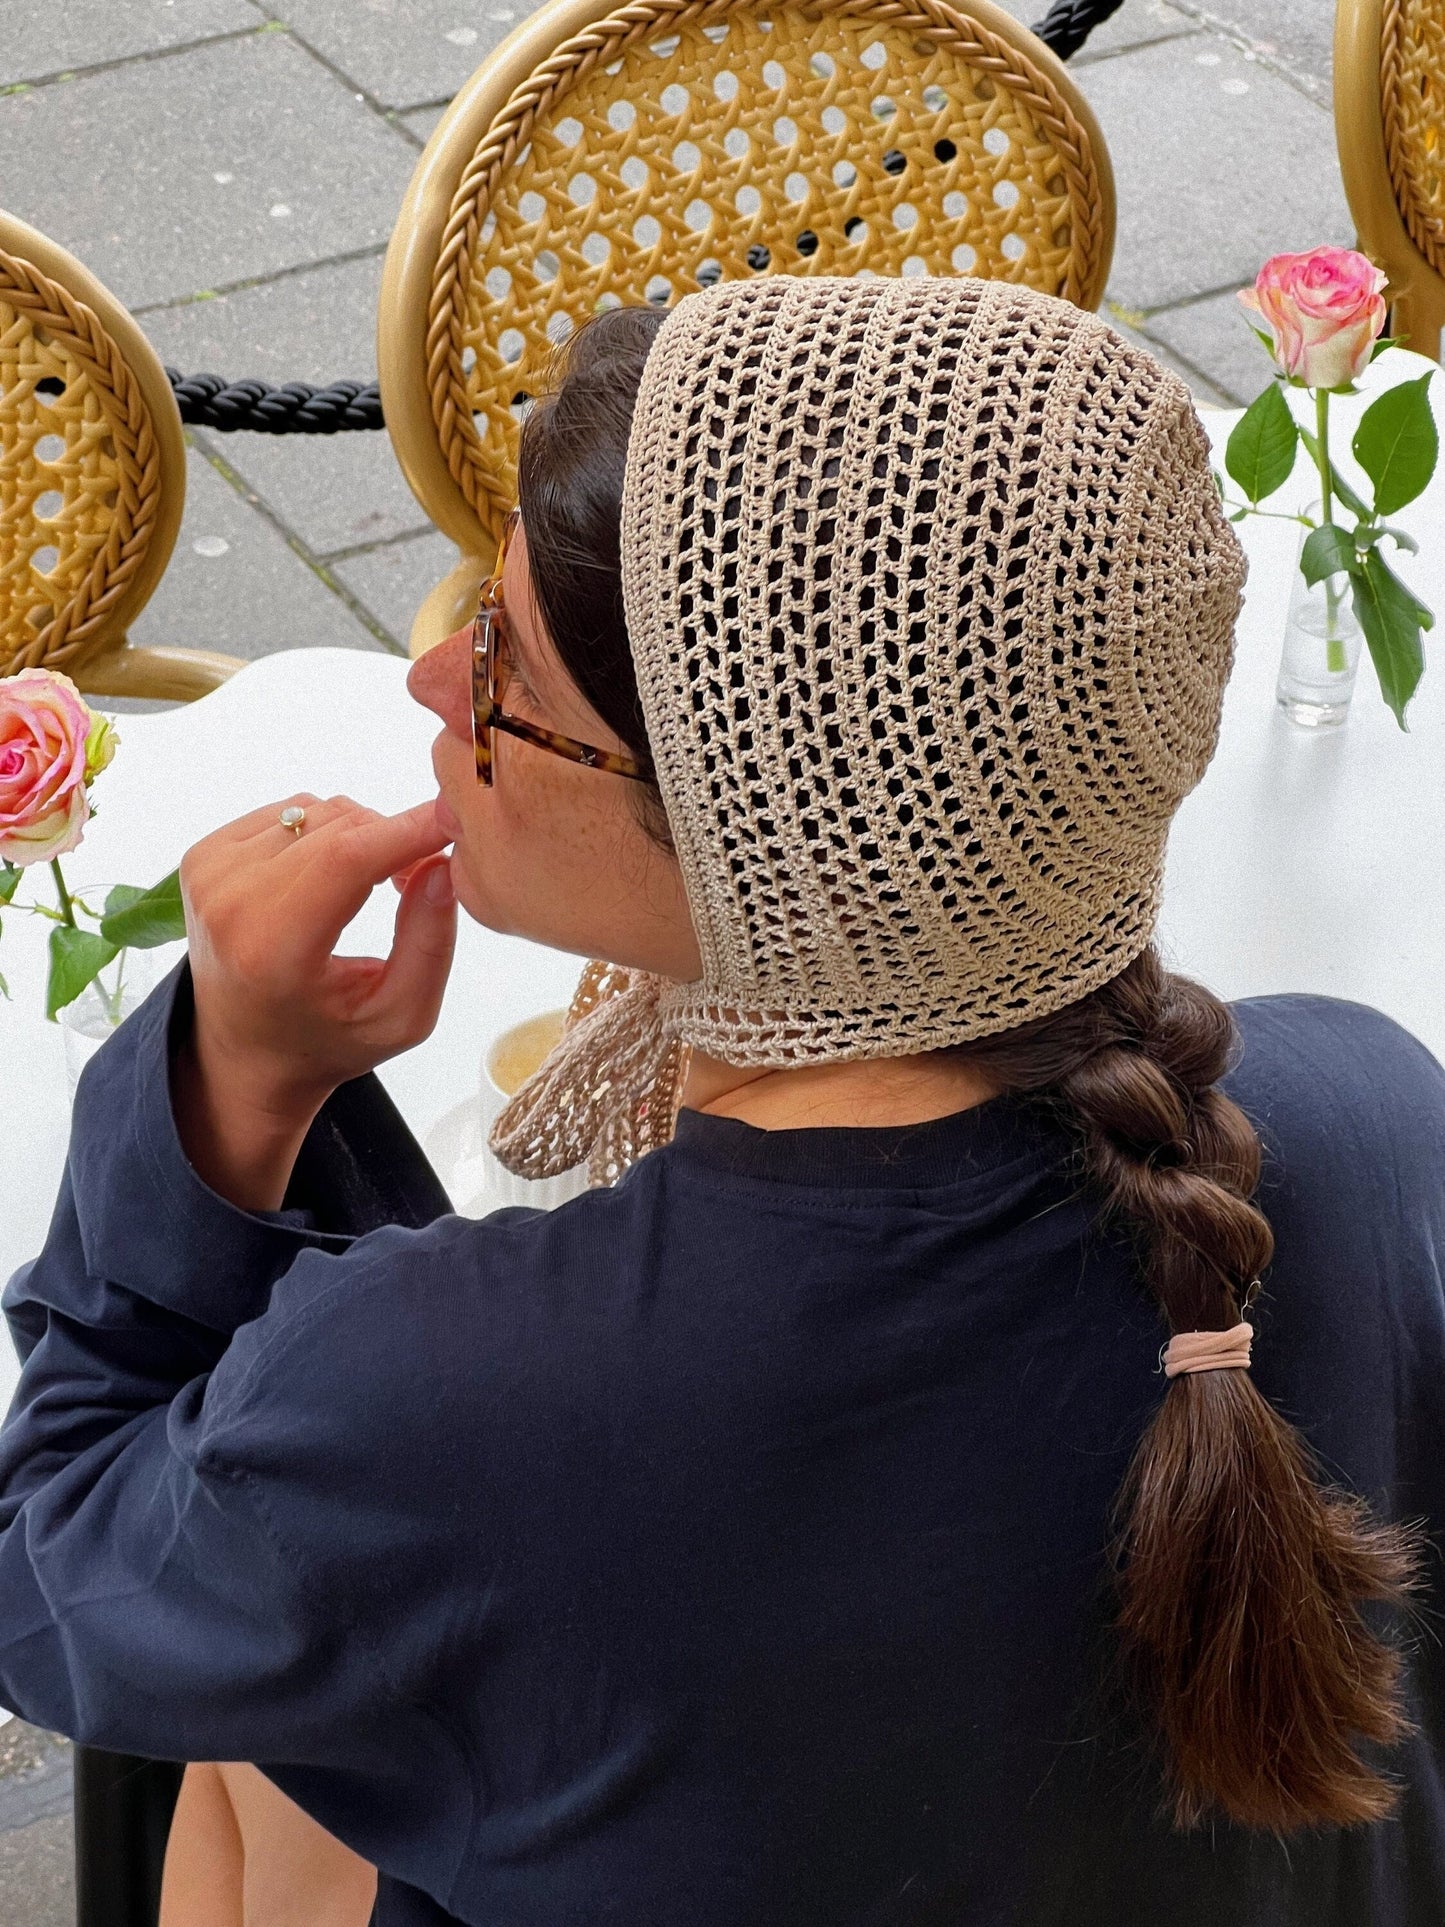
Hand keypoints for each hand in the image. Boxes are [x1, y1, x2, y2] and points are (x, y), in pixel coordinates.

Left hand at [179, 794, 456, 1122]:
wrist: (244, 1053)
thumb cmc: (327, 1041)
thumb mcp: (401, 1018)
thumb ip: (431, 945)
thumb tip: (442, 863)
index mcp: (271, 950)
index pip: (346, 860)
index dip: (406, 829)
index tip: (454, 816)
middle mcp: (229, 903)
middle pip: (338, 829)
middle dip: (393, 840)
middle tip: (416, 881)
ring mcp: (210, 874)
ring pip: (318, 812)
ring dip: (359, 837)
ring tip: (368, 888)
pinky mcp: (203, 856)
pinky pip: (291, 812)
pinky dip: (324, 834)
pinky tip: (327, 878)